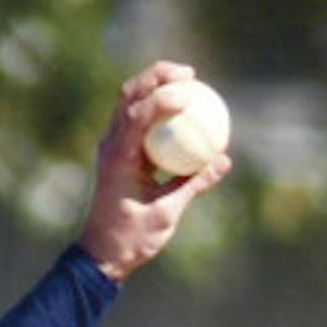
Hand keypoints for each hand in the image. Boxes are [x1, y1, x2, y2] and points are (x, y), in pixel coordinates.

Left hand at [76, 61, 232, 283]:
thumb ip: (194, 184)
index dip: (161, 98)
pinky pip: (140, 121)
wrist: (103, 253)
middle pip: (130, 95)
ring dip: (156, 86)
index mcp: (118, 157)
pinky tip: (184, 109)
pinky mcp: (120, 152)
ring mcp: (113, 146)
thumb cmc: (132, 237)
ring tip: (188, 81)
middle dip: (157, 76)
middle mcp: (111, 145)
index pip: (136, 115)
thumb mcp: (167, 212)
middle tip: (189, 74)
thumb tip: (224, 160)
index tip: (189, 93)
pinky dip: (159, 109)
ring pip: (131, 102)